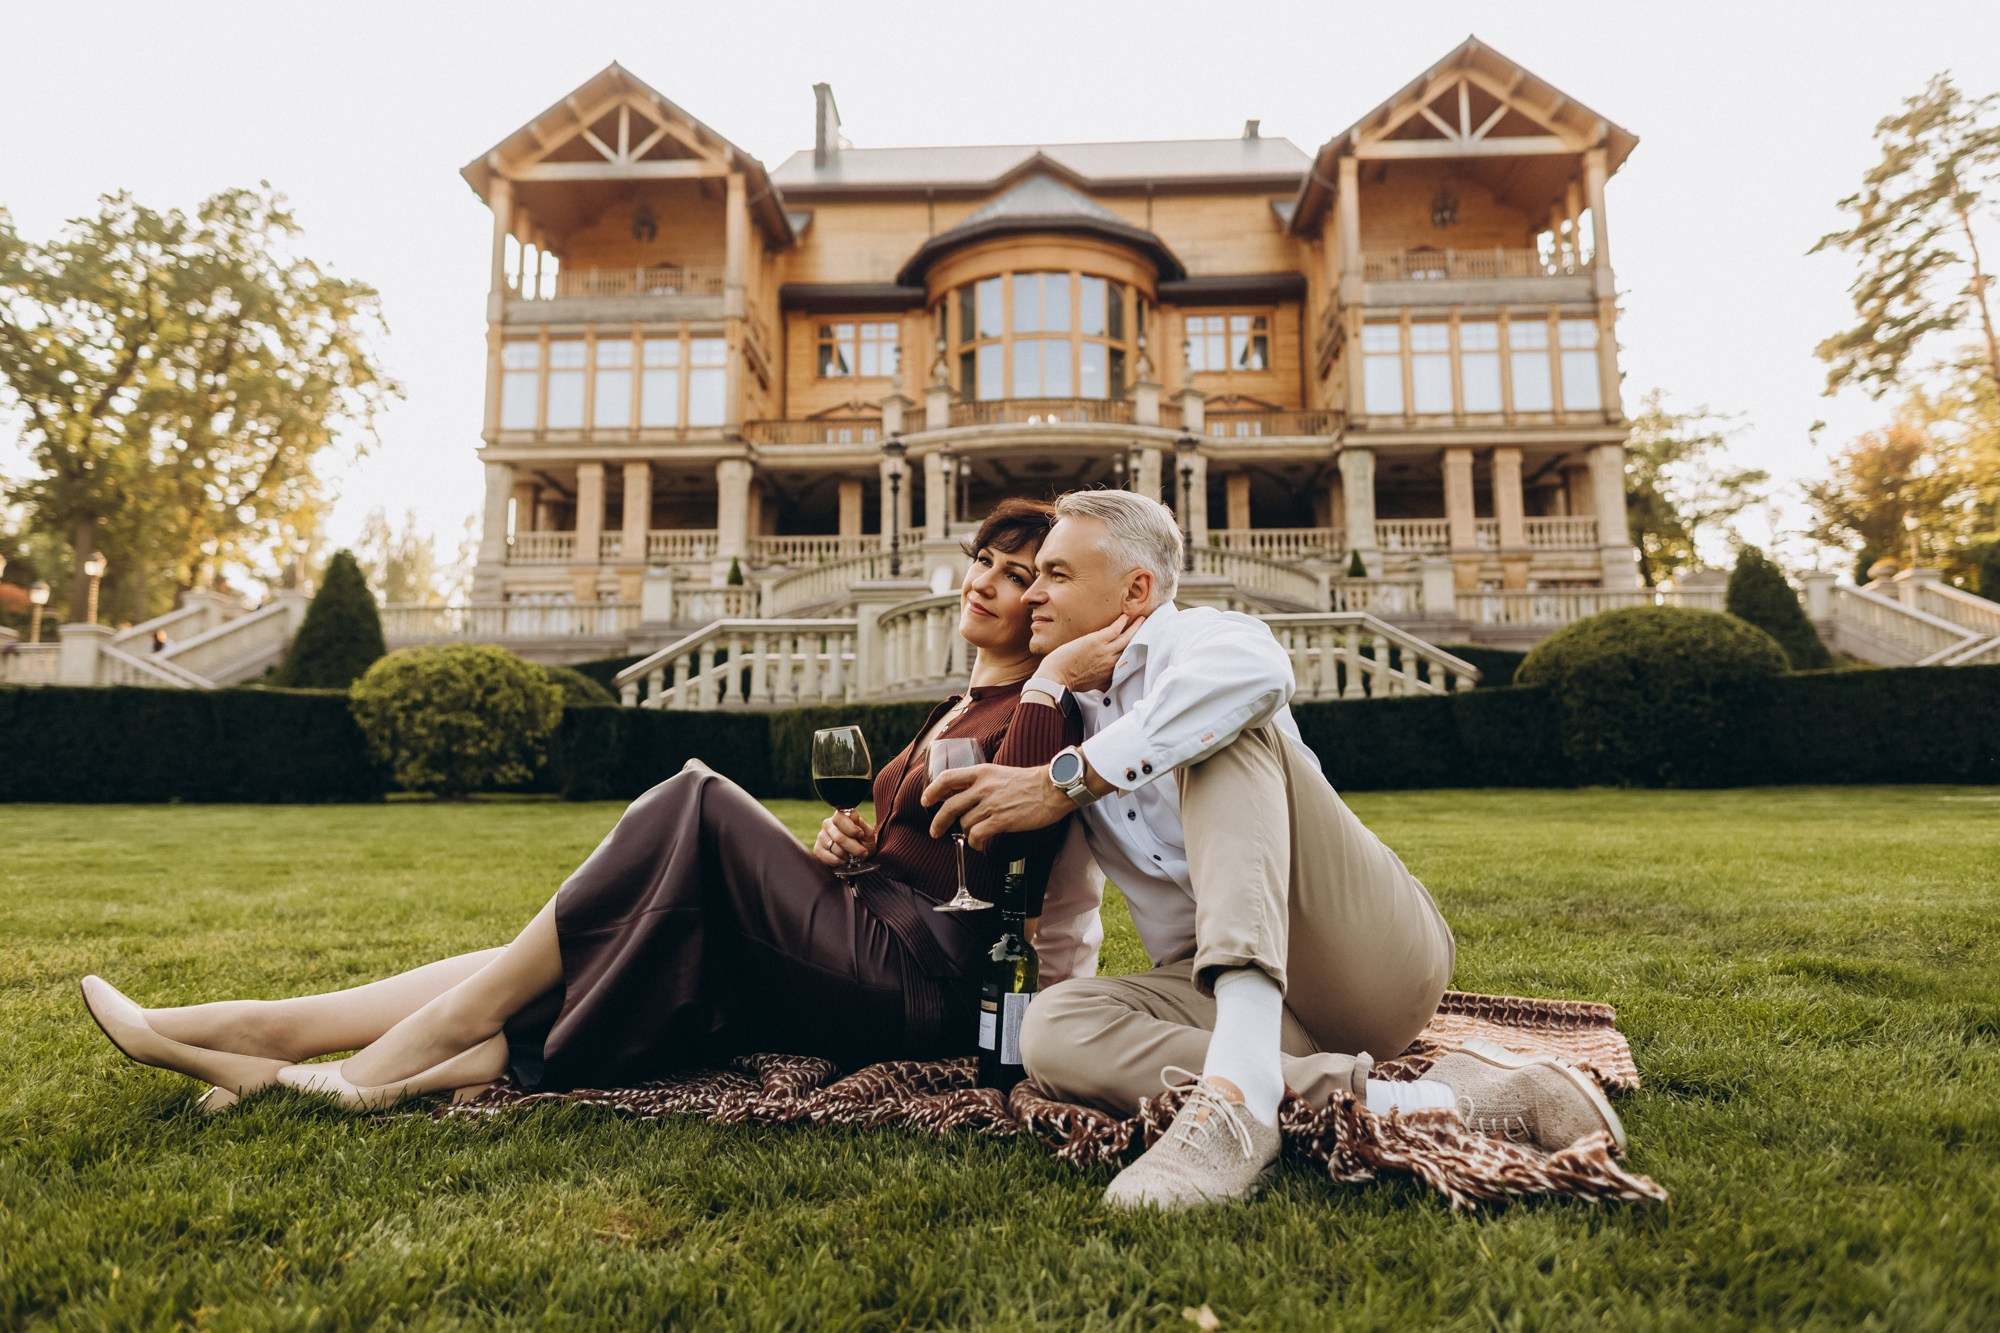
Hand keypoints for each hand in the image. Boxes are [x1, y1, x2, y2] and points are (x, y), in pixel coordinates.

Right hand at [812, 809, 875, 866]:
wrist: (858, 856)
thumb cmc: (863, 842)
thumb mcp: (867, 833)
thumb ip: (862, 824)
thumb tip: (853, 815)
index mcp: (840, 817)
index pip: (840, 818)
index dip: (852, 828)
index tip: (861, 834)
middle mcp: (828, 824)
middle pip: (838, 837)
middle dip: (854, 848)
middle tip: (863, 853)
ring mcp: (821, 836)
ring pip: (834, 848)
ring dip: (847, 856)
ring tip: (852, 856)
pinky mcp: (817, 849)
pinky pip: (828, 857)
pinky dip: (839, 861)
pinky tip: (843, 860)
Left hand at [922, 763, 1070, 850]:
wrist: (1053, 788)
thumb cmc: (1031, 782)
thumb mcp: (1001, 774)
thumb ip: (983, 783)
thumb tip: (968, 796)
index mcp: (981, 772)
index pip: (947, 778)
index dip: (932, 790)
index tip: (926, 801)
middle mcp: (982, 787)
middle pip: (949, 806)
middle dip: (938, 822)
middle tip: (935, 831)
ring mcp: (990, 804)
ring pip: (964, 823)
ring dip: (966, 833)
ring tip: (974, 835)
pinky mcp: (1000, 820)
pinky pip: (976, 835)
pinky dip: (974, 842)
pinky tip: (979, 843)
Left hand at [1037, 614, 1139, 693]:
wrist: (1056, 677)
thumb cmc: (1072, 681)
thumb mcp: (1093, 685)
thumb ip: (1103, 682)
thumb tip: (1107, 685)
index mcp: (1113, 673)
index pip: (1130, 662)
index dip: (1137, 653)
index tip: (1142, 647)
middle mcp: (1113, 663)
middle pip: (1132, 648)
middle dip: (1141, 638)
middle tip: (1148, 629)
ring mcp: (1106, 651)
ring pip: (1127, 637)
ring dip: (1136, 627)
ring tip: (1142, 619)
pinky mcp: (1097, 641)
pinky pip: (1115, 629)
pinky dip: (1121, 622)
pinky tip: (1125, 615)